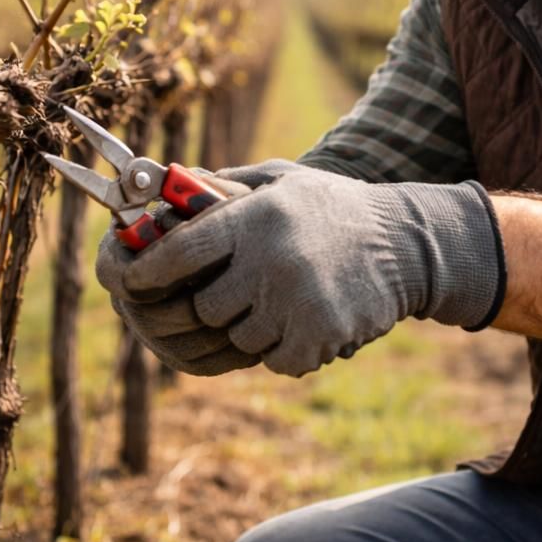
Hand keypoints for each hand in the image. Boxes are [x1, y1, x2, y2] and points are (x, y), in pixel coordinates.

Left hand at [114, 164, 504, 376]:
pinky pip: (275, 361)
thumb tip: (164, 189)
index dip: (149, 272)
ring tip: (287, 298)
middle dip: (217, 304)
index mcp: (254, 218)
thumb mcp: (281, 180)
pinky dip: (286, 349)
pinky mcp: (318, 336)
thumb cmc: (332, 208)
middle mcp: (269, 259)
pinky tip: (309, 318)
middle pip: (204, 308)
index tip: (135, 283)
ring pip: (240, 338)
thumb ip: (225, 189)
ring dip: (256, 327)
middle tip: (241, 290)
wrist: (406, 244)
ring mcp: (294, 301)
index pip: (177, 254)